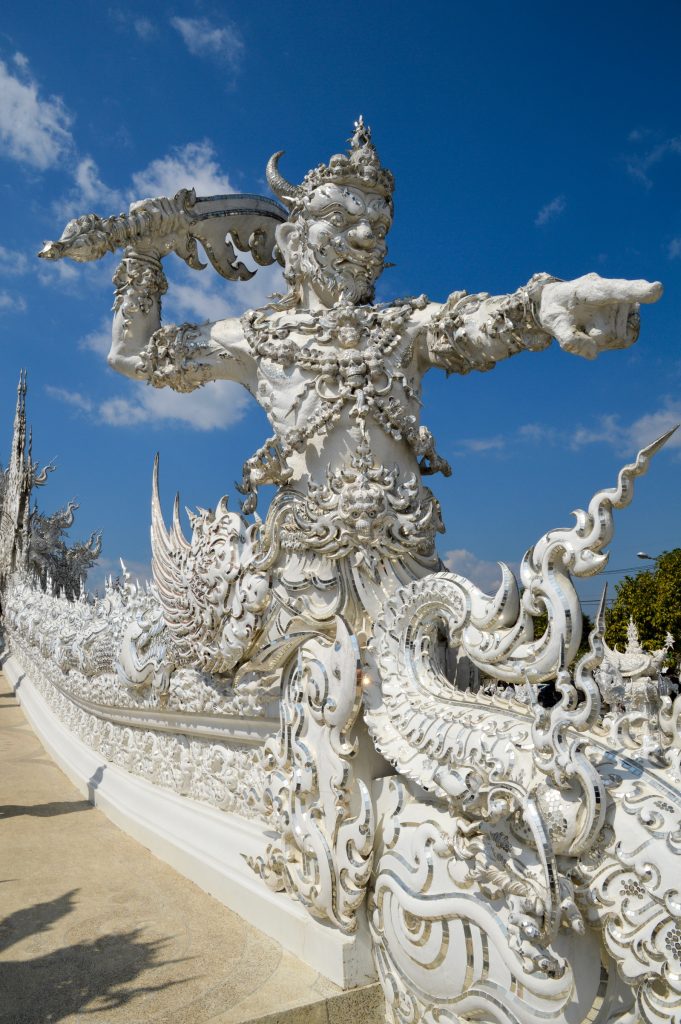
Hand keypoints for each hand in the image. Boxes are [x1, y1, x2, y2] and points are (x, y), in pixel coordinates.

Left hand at [537, 273, 662, 358]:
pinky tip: (599, 328)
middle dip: (593, 339)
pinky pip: (626, 338)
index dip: (635, 291)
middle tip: (577, 326)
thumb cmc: (554, 310)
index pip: (614, 290)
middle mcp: (610, 291)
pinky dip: (610, 340)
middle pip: (610, 332)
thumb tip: (594, 354)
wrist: (558, 302)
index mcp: (589, 289)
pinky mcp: (630, 311)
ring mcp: (623, 301)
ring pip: (618, 337)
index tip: (656, 290)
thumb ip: (568, 340)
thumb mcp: (553, 325)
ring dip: (601, 339)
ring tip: (588, 325)